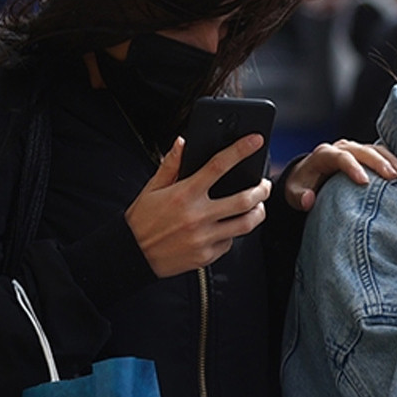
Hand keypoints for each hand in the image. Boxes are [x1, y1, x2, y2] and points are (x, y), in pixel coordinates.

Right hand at [124, 134, 271, 277]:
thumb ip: (171, 164)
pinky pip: (229, 242)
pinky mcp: (206, 256)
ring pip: (245, 224)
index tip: (256, 140)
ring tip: (257, 206)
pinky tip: (228, 227)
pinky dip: (232, 233)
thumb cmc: (141, 220)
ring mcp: (204, 238)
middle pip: (244, 199)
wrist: (131, 256)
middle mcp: (197, 216)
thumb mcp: (152, 188)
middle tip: (265, 185)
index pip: (219, 165)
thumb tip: (183, 142)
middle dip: (262, 189)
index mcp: (185, 194)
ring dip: (257, 213)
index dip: (241, 150)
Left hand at [283, 140, 396, 210]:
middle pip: (361, 150)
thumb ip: (300, 197)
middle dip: (378, 162)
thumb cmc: (302, 185)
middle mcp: (340, 148)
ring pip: (374, 149)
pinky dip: (392, 160)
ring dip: (389, 160)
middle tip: (392, 177)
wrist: (306, 176)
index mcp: (324, 154)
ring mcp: (353, 149)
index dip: (353, 168)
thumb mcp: (294, 193)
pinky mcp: (363, 154)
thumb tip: (308, 199)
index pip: (341, 157)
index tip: (364, 182)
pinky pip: (380, 153)